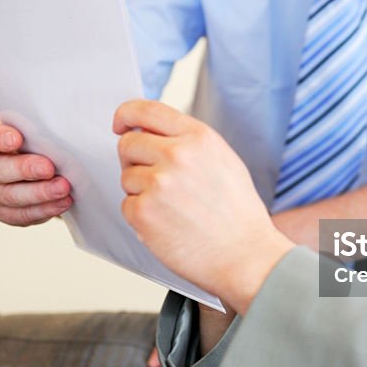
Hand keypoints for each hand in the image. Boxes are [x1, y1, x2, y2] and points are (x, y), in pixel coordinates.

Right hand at [0, 119, 72, 225]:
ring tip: (62, 188)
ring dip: (39, 193)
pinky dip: (43, 210)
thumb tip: (68, 123)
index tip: (16, 138)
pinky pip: (21, 215)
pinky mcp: (5, 211)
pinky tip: (61, 203)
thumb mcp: (41, 128)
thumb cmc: (41, 143)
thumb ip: (45, 127)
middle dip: (25, 169)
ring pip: (10, 196)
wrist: (47, 167)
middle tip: (48, 168)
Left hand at [114, 100, 290, 314]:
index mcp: (199, 137)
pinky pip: (127, 206)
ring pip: (126, 177)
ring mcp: (158, 184)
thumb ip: (188, 142)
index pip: (147, 110)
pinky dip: (142, 217)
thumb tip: (152, 132)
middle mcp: (177, 155)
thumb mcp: (223, 161)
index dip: (126, 114)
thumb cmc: (238, 214)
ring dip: (141, 191)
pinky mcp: (144, 213)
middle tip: (155, 179)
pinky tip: (169, 225)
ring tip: (173, 208)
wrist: (246, 256)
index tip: (120, 123)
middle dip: (134, 159)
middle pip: (127, 143)